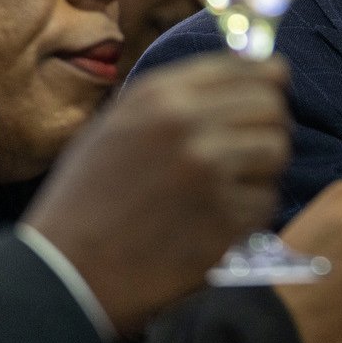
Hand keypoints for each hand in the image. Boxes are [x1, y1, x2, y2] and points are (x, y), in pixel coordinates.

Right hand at [23, 52, 292, 334]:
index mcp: (159, 96)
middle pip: (271, 107)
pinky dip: (248, 213)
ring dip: (261, 169)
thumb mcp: (117, 125)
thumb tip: (257, 70)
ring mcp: (210, 174)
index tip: (270, 92)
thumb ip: (177, 96)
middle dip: (267, 126)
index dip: (266, 81)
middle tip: (249, 149)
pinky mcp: (225, 220)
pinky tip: (213, 223)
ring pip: (277, 151)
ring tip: (226, 188)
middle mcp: (188, 126)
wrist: (64, 273)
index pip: (245, 69)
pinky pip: (266, 202)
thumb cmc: (87, 198)